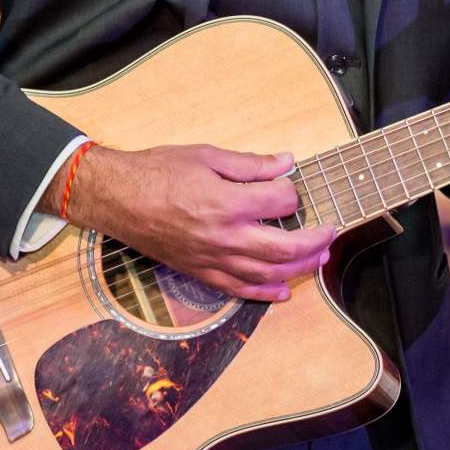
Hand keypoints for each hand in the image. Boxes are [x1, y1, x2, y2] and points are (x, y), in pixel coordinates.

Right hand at [70, 144, 338, 303]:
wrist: (118, 198)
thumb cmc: (157, 171)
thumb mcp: (206, 155)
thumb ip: (250, 164)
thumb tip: (286, 163)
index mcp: (227, 202)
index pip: (280, 202)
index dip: (293, 191)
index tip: (291, 184)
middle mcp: (224, 236)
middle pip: (285, 248)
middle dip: (315, 241)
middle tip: (331, 232)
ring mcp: (213, 259)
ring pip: (268, 273)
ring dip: (300, 268)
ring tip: (319, 258)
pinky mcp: (201, 273)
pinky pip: (239, 290)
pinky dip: (265, 293)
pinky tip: (283, 291)